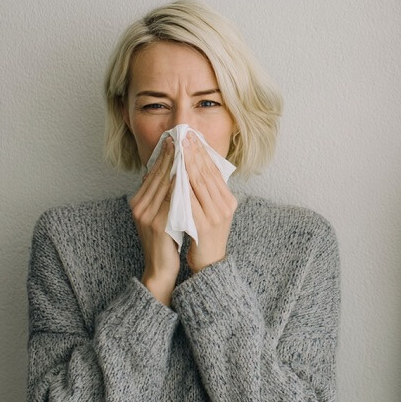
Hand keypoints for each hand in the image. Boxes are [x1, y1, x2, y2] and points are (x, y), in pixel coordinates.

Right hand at [129, 137, 178, 304]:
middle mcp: (139, 206)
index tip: (175, 139)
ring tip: (188, 149)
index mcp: (139, 201)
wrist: (160, 269)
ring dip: (178, 164)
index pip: (153, 172)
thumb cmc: (165, 240)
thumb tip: (171, 171)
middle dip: (171, 154)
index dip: (165, 155)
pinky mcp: (157, 224)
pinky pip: (172, 199)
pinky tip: (191, 174)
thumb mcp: (160, 213)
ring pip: (165, 183)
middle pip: (158, 174)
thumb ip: (163, 194)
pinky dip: (181, 185)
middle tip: (182, 137)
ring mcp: (147, 215)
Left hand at [182, 132, 236, 273]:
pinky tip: (172, 175)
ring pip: (199, 184)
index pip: (214, 171)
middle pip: (207, 173)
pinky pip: (190, 201)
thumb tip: (192, 168)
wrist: (209, 264)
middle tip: (184, 136)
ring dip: (187, 164)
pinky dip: (181, 186)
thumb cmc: (205, 236)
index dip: (202, 153)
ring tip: (178, 149)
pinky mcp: (204, 225)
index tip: (191, 138)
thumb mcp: (209, 211)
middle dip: (194, 153)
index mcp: (228, 201)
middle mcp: (225, 206)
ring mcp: (216, 216)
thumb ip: (204, 193)